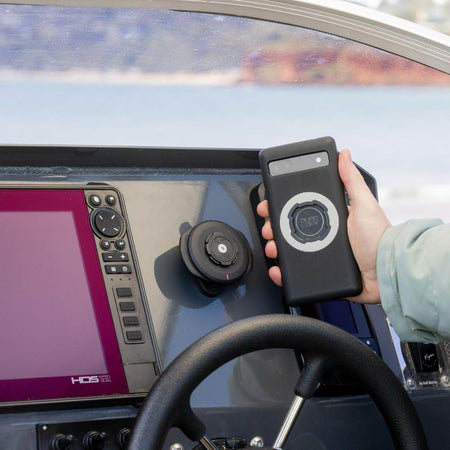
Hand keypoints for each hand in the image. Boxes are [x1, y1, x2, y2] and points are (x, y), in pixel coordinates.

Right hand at [256, 149, 390, 303]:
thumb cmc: (378, 239)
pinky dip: (282, 272)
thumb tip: (345, 154)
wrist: (384, 274)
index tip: (270, 205)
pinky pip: (295, 272)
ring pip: (288, 250)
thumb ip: (352, 180)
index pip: (300, 208)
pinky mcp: (319, 272)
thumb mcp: (364, 205)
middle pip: (288, 229)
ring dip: (274, 248)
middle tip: (269, 228)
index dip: (282, 206)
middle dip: (273, 228)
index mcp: (330, 217)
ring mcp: (319, 254)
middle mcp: (322, 235)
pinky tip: (278, 269)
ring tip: (273, 249)